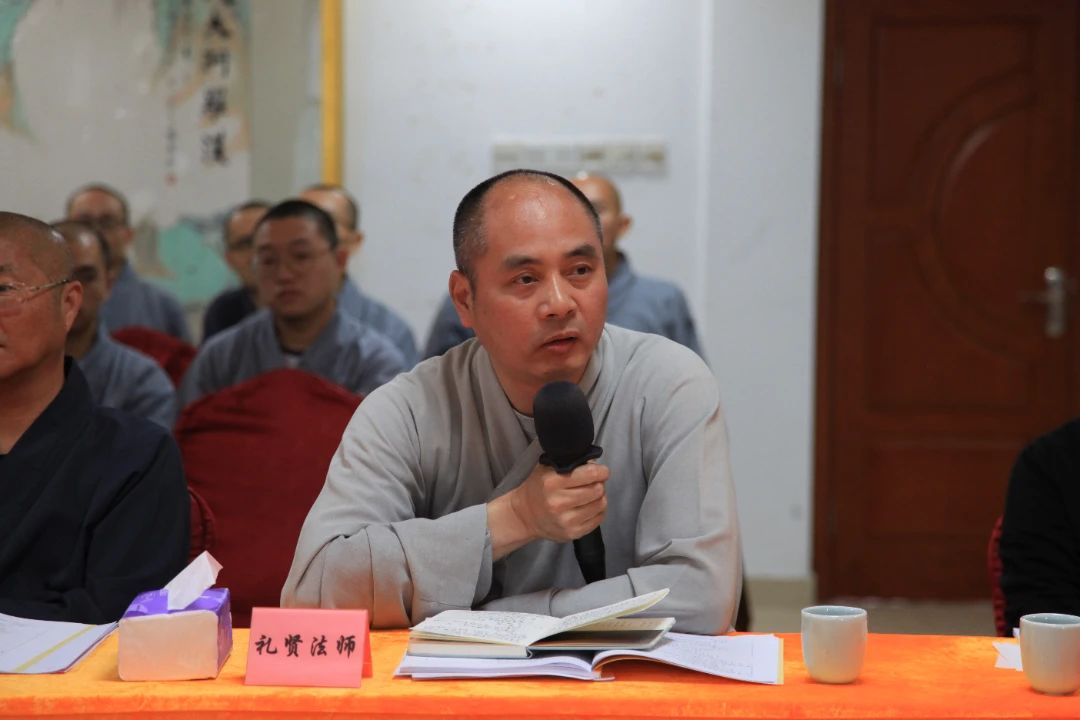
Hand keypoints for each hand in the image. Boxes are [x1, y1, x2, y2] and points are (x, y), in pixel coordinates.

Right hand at [487, 462, 608, 559]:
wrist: (525, 515)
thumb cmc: (538, 489)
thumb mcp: (547, 468)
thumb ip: (569, 462)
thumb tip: (594, 462)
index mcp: (552, 482)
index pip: (590, 474)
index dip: (601, 471)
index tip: (601, 471)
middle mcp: (559, 502)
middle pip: (597, 490)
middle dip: (599, 484)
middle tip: (594, 483)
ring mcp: (566, 521)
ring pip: (600, 505)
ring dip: (599, 498)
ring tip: (591, 495)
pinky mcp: (572, 533)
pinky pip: (598, 519)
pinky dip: (597, 511)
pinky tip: (588, 507)